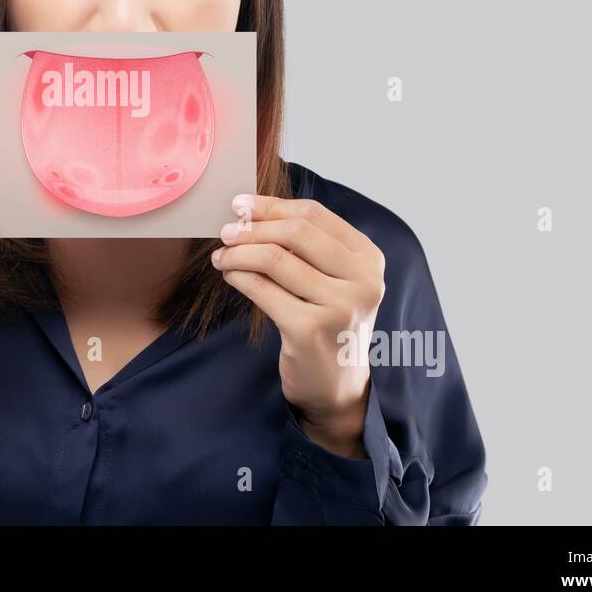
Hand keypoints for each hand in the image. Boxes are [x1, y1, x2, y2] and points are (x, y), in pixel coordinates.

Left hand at [211, 193, 385, 458]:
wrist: (336, 387)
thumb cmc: (327, 323)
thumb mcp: (333, 280)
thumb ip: (306, 246)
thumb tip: (251, 210)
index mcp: (369, 259)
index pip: (315, 215)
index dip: (272, 205)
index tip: (240, 204)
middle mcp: (363, 281)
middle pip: (296, 232)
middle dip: (254, 227)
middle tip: (226, 231)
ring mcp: (340, 307)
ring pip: (275, 259)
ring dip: (239, 253)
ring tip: (222, 256)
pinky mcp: (310, 330)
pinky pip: (263, 290)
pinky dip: (239, 277)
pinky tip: (229, 275)